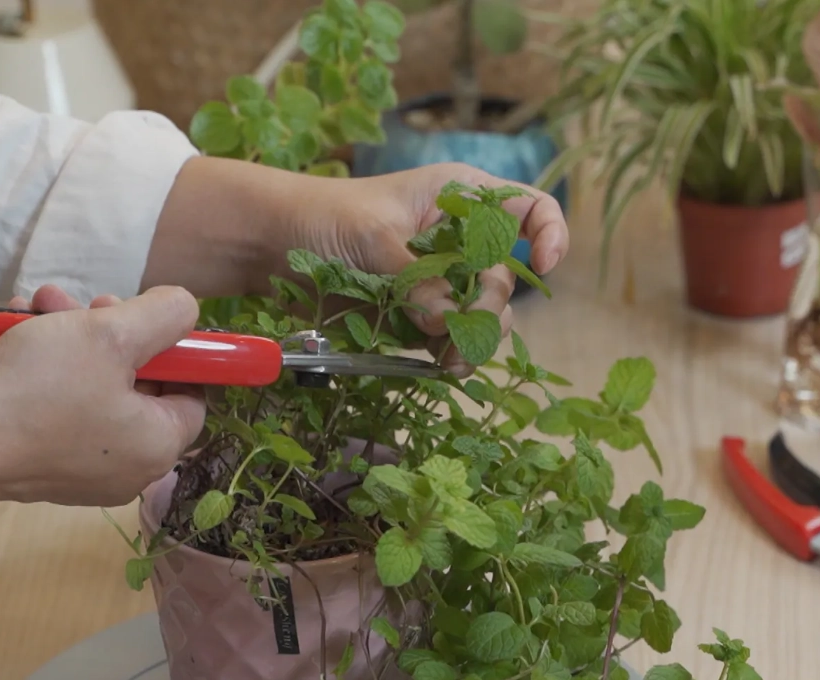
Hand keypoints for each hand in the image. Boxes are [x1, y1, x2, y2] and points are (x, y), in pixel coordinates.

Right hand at [0, 284, 206, 506]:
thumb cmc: (41, 388)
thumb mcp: (113, 332)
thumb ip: (165, 314)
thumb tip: (185, 309)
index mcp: (159, 445)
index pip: (193, 394)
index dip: (176, 351)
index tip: (146, 319)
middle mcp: (129, 468)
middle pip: (139, 385)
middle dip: (112, 331)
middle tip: (88, 303)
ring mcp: (83, 472)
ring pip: (94, 388)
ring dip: (72, 338)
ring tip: (40, 305)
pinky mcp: (42, 467)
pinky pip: (60, 408)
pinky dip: (46, 368)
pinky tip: (16, 330)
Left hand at [146, 158, 567, 376]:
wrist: (269, 245)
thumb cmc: (323, 216)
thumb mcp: (375, 239)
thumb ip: (418, 279)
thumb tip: (449, 322)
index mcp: (459, 196)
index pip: (530, 208)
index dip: (550, 233)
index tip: (546, 263)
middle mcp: (458, 238)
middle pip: (507, 277)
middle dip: (493, 306)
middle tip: (463, 326)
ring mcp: (440, 279)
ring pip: (483, 316)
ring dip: (474, 339)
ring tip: (450, 359)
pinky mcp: (417, 313)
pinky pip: (451, 337)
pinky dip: (450, 353)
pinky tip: (441, 366)